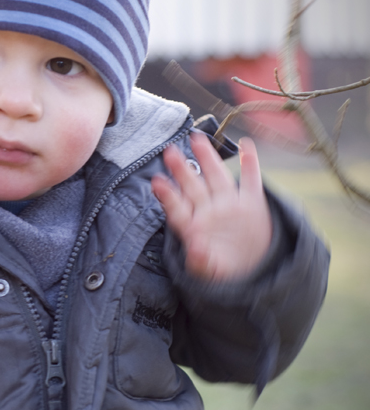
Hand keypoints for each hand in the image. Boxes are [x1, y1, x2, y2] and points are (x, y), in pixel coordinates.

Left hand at [151, 133, 272, 281]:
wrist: (251, 269)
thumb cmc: (221, 268)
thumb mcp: (211, 271)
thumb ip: (201, 261)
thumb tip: (195, 248)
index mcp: (194, 227)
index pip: (178, 209)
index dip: (168, 196)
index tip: (156, 182)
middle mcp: (209, 212)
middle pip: (193, 188)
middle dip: (182, 170)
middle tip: (169, 151)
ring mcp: (230, 206)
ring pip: (217, 178)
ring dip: (208, 159)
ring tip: (197, 139)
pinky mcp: (252, 204)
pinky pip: (251, 181)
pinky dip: (251, 164)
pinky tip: (246, 146)